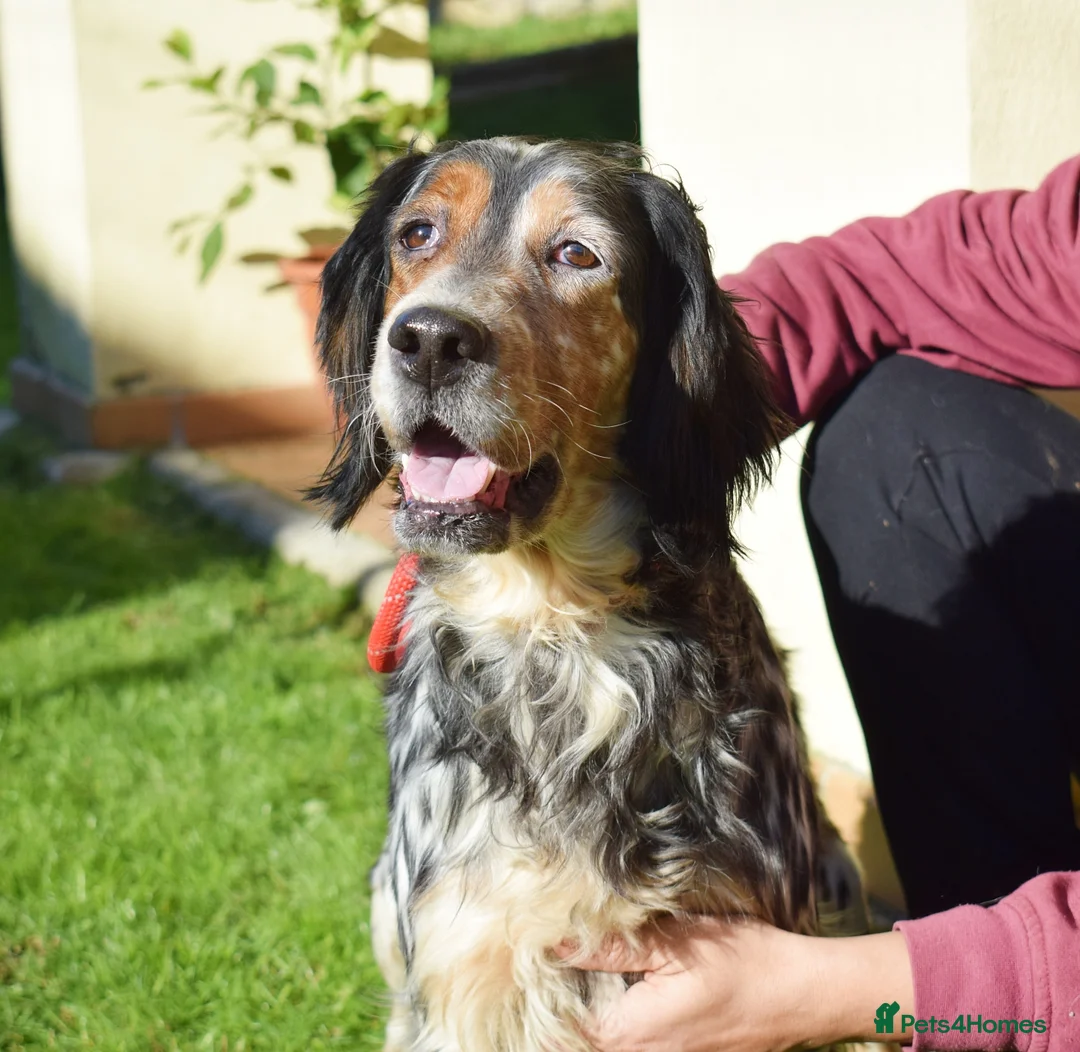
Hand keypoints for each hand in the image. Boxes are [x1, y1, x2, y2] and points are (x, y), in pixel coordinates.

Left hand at [557, 916, 911, 1051]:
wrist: (804, 992)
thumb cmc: (743, 962)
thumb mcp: (675, 942)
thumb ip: (613, 946)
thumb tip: (556, 941)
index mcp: (633, 1035)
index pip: (560, 1031)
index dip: (539, 997)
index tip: (526, 961)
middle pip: (581, 1040)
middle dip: (559, 1005)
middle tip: (549, 956)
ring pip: (607, 1042)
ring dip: (588, 1012)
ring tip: (577, 966)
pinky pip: (635, 1042)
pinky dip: (616, 1017)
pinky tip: (616, 982)